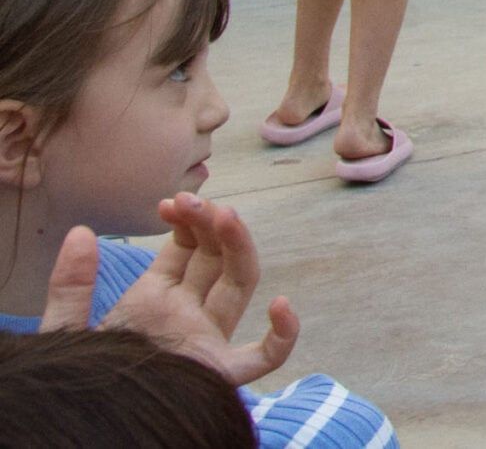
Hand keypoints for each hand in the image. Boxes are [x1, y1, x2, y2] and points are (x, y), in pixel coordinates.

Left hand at [45, 198, 298, 385]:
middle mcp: (187, 315)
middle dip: (210, 222)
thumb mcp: (65, 329)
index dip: (184, 222)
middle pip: (217, 258)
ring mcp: (206, 341)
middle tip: (192, 200)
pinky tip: (281, 306)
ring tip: (225, 214)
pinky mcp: (218, 373)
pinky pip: (262, 358)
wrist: (83, 425)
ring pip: (240, 285)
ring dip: (239, 245)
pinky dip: (283, 335)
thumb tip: (80, 231)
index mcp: (154, 302)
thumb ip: (72, 286)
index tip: (167, 204)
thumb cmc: (77, 380)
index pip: (185, 250)